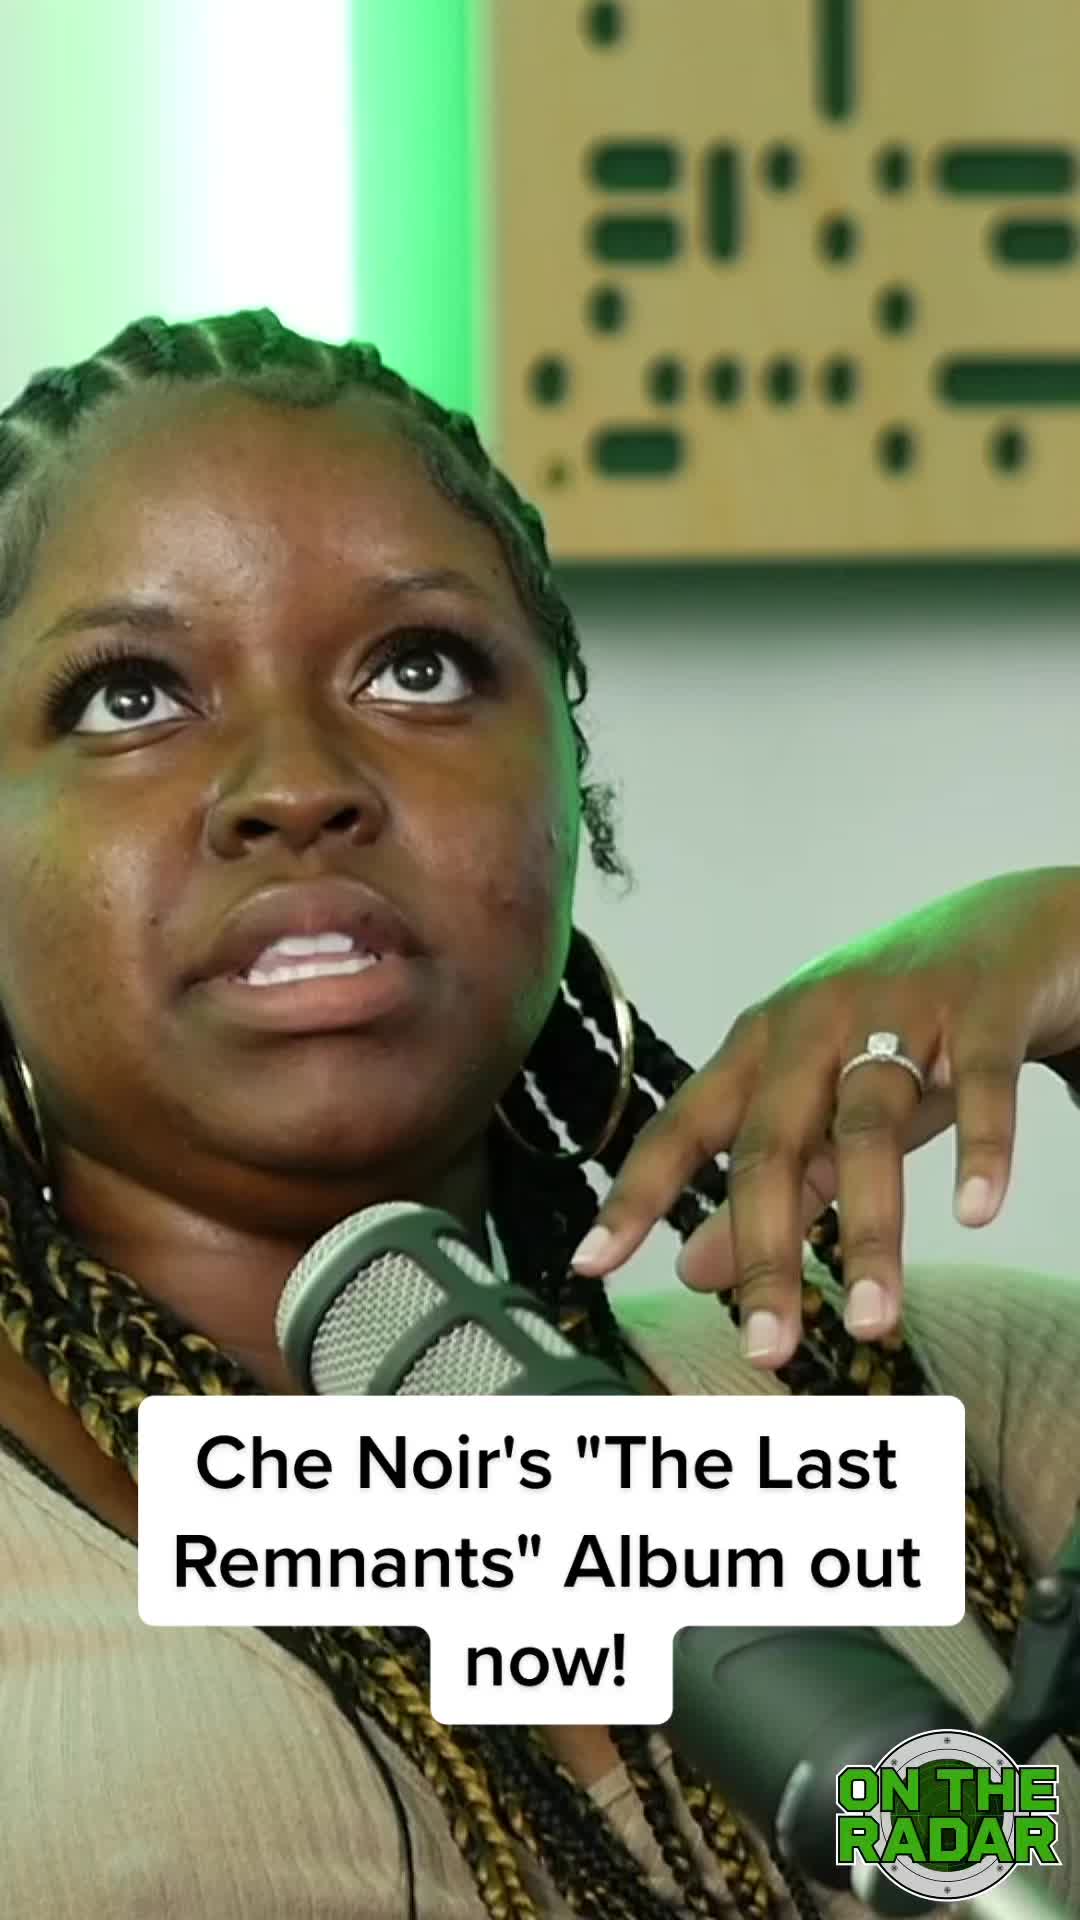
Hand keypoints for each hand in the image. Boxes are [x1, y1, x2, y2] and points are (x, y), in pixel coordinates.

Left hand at [570, 868, 1079, 1369]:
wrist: (1010, 920)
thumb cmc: (901, 1026)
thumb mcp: (827, 1104)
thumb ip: (768, 1186)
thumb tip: (689, 1268)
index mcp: (760, 1049)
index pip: (681, 1128)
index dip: (634, 1194)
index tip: (589, 1265)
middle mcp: (812, 1024)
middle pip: (771, 1141)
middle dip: (763, 1248)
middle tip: (764, 1348)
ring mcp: (896, 1008)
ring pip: (869, 1123)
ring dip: (871, 1229)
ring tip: (871, 1321)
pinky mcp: (980, 1006)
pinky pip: (978, 1081)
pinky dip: (980, 1146)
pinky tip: (975, 1213)